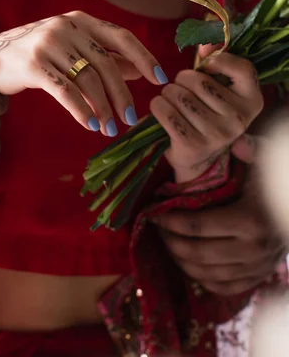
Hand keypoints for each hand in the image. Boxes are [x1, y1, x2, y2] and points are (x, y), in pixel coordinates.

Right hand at [0, 11, 166, 136]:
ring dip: (102, 108)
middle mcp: (66, 26)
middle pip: (106, 63)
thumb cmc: (35, 56)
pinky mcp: (31, 64)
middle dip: (122, 94)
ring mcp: (47, 43)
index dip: (144, 57)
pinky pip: (65, 91)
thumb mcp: (71, 50)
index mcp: (79, 20)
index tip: (161, 79)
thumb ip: (104, 56)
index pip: (121, 36)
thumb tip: (141, 68)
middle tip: (131, 118)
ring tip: (109, 128)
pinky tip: (90, 125)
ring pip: (87, 79)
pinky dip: (80, 110)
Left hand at [149, 52, 263, 181]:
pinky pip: (166, 112)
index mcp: (252, 101)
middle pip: (198, 80)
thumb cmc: (207, 112)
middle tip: (180, 88)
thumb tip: (205, 45)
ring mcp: (217, 134)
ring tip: (171, 99)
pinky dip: (158, 105)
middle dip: (181, 79)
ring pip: (179, 95)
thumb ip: (216, 62)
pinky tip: (161, 107)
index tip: (205, 65)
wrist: (197, 156)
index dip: (219, 60)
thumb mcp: (220, 89)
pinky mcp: (194, 144)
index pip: (242, 68)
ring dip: (167, 93)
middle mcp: (239, 119)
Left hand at [154, 135, 285, 295]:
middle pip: (197, 254)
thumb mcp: (268, 161)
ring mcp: (256, 268)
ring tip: (167, 243)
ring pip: (207, 275)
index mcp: (251, 220)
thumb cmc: (278, 182)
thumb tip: (236, 143)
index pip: (197, 227)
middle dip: (170, 241)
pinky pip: (224, 287)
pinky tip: (188, 262)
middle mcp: (253, 250)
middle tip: (156, 228)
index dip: (170, 221)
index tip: (153, 213)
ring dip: (181, 261)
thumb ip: (251, 150)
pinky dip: (201, 278)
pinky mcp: (258, 278)